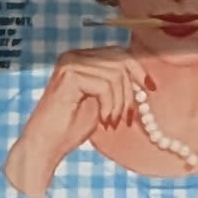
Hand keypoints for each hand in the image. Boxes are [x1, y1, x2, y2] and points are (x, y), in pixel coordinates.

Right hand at [3, 51, 147, 197]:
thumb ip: (117, 86)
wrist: (46, 144)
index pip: (118, 53)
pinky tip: (104, 120)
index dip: (138, 69)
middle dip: (130, 90)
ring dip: (120, 103)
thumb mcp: (102, 101)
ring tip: (113, 121)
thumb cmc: (71, 126)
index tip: (151, 88)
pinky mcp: (69, 76)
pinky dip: (110, 106)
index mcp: (81, 58)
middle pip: (120, 60)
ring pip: (115, 75)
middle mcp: (73, 56)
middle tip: (128, 115)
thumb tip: (145, 79)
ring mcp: (70, 63)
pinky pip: (105, 86)